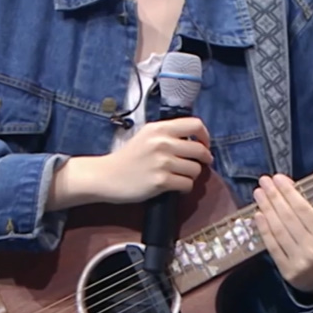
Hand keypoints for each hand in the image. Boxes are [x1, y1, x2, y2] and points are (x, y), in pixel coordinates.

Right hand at [95, 117, 212, 202]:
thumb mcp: (147, 135)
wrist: (108, 176)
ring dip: (192, 175)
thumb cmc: (129, 156)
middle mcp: (163, 142)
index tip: (204, 145)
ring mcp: (162, 162)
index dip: (205, 136)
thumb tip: (194, 140)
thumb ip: (168, 134)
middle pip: (199, 150)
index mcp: (160, 128)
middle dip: (204, 159)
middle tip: (200, 163)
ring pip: (195, 169)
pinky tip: (176, 187)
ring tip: (182, 176)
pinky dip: (185, 187)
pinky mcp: (161, 181)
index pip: (195, 124)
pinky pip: (187, 184)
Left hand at [253, 174, 312, 295]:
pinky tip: (258, 214)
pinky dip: (264, 229)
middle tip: (264, 181)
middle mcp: (312, 249)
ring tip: (258, 193)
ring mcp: (299, 262)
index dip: (289, 192)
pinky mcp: (287, 271)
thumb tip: (284, 185)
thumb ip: (304, 209)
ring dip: (266, 208)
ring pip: (278, 230)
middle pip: (288, 218)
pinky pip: (272, 246)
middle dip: (274, 196)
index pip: (303, 210)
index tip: (277, 178)